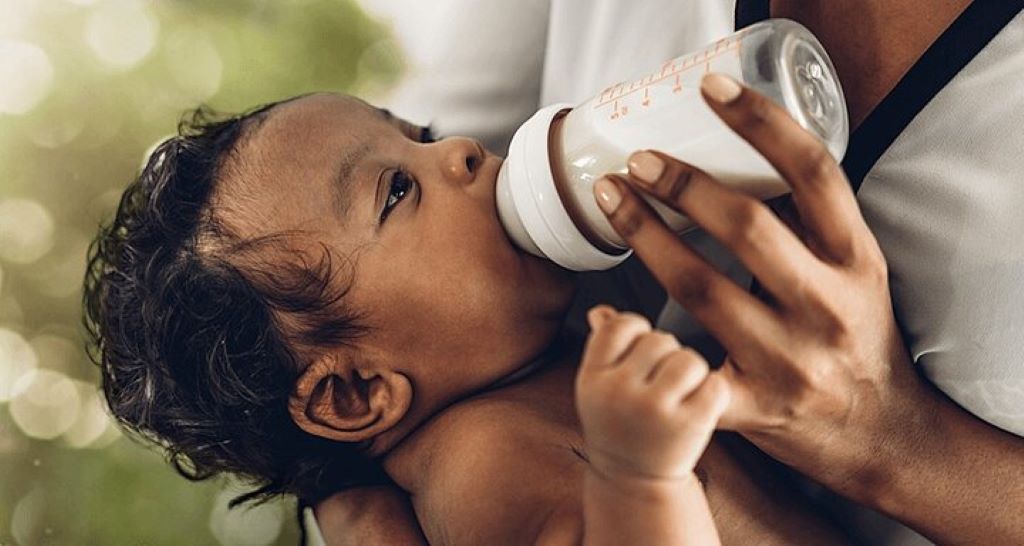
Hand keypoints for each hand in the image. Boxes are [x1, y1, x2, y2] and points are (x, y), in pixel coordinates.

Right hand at [576, 306, 729, 482]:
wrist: (634, 483)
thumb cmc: (620, 427)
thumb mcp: (599, 388)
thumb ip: (603, 349)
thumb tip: (600, 311)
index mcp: (592, 378)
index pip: (620, 326)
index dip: (637, 330)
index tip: (641, 350)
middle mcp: (618, 393)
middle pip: (659, 339)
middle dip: (667, 354)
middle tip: (661, 382)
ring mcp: (654, 410)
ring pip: (689, 359)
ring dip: (693, 372)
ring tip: (681, 393)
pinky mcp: (689, 426)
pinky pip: (715, 385)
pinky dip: (714, 393)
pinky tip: (698, 407)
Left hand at [591, 73, 925, 498]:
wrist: (878, 433)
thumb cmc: (857, 337)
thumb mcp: (856, 272)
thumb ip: (810, 222)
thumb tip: (735, 159)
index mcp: (856, 259)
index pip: (814, 173)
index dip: (761, 123)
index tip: (712, 89)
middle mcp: (827, 305)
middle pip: (747, 227)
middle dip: (684, 185)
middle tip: (638, 160)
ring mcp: (790, 358)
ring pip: (701, 286)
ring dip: (646, 237)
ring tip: (612, 201)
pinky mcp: (754, 404)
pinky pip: (682, 363)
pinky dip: (638, 336)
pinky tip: (606, 312)